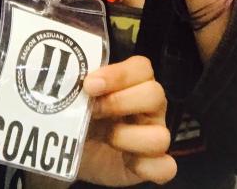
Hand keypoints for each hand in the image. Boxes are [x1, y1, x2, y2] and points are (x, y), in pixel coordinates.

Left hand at [78, 56, 175, 185]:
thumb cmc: (80, 114)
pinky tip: (127, 162)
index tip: (90, 85)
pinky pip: (165, 168)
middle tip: (94, 110)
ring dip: (129, 137)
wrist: (71, 150)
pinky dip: (146, 166)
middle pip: (155, 95)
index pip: (142, 68)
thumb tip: (79, 81)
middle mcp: (150, 106)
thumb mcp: (77, 96)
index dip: (118, 75)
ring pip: (161, 135)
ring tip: (107, 138)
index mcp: (136, 81)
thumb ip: (81, 84)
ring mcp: (154, 135)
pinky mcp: (152, 165)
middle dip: (121, 102)